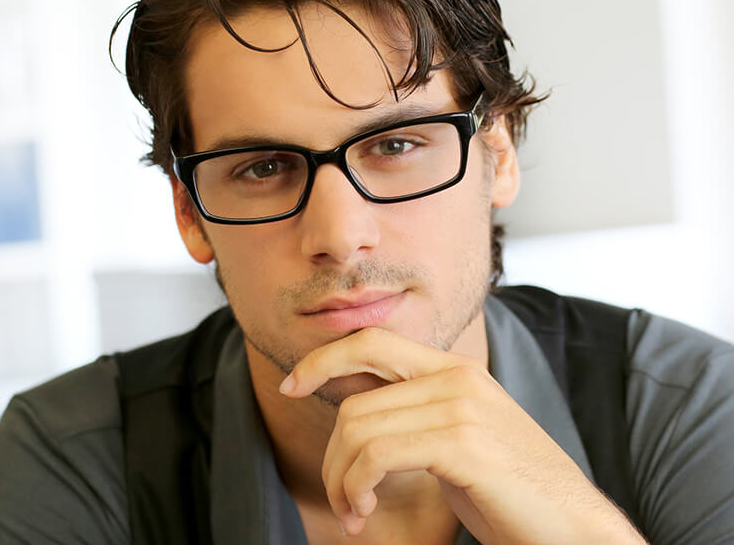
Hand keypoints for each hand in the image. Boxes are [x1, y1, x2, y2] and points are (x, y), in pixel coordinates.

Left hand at [279, 327, 644, 543]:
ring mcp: (461, 406)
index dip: (322, 358)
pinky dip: (356, 486)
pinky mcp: (462, 443)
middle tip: (342, 500)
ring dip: (341, 481)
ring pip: (358, 430)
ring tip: (354, 512)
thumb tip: (358, 414)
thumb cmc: (512, 492)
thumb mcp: (458, 437)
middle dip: (332, 457)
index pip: (371, 341)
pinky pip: (376, 454)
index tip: (292, 385)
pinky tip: (365, 511)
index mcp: (454, 370)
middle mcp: (456, 377)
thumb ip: (416, 414)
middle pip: (353, 402)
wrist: (574, 527)